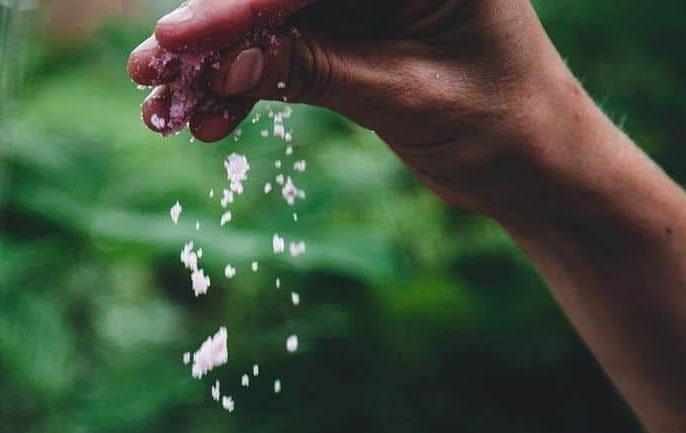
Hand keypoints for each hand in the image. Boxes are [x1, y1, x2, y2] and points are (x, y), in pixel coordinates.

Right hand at [128, 0, 617, 221]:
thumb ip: (319, 71)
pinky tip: (212, 124)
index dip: (235, 8)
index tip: (177, 39)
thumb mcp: (407, 95)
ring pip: (271, 23)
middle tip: (148, 72)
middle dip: (211, 33)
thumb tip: (230, 64)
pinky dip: (248, 89)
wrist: (537, 165)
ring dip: (218, 68)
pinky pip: (286, 54)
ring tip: (165, 112)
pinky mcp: (355, 34)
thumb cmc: (502, 122)